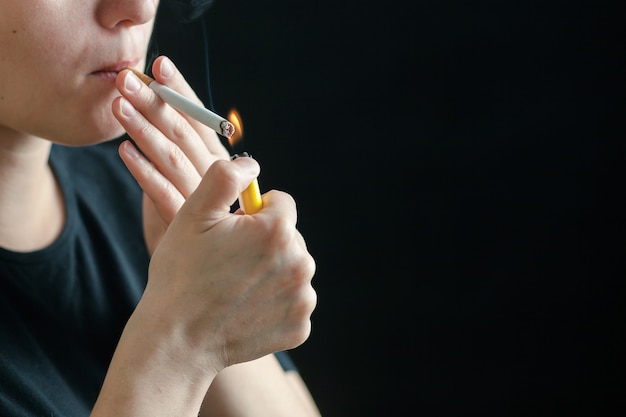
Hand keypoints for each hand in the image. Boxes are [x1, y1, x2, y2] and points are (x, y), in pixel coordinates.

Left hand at [112, 56, 229, 252]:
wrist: (200, 265)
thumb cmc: (193, 214)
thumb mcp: (191, 176)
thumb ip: (179, 146)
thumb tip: (154, 105)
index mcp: (219, 159)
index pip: (200, 118)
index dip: (180, 91)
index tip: (159, 64)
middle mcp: (215, 175)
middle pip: (184, 133)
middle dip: (155, 103)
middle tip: (127, 80)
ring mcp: (202, 199)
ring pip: (172, 158)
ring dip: (145, 130)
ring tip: (119, 106)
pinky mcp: (184, 222)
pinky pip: (162, 194)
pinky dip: (144, 172)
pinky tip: (125, 151)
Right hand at [141, 156, 315, 371]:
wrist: (177, 339)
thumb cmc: (181, 274)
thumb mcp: (193, 214)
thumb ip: (225, 177)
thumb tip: (252, 164)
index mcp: (277, 230)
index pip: (281, 203)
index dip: (254, 212)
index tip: (233, 230)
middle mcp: (300, 263)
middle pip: (289, 237)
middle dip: (266, 242)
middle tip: (230, 262)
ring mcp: (302, 298)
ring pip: (292, 268)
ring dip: (272, 271)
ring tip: (237, 286)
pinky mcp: (300, 327)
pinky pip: (293, 301)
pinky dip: (275, 302)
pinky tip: (247, 308)